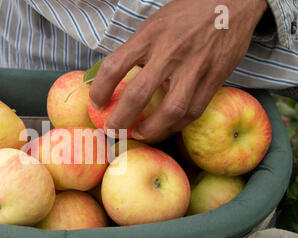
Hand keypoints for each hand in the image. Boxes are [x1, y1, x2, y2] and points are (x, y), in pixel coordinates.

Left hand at [89, 0, 267, 141]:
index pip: (114, 66)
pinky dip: (178, 124)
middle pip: (138, 94)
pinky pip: (195, 110)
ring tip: (139, 134)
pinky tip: (167, 126)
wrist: (231, 1)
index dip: (100, 90)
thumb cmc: (187, 13)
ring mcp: (195, 65)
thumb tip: (116, 79)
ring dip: (151, 130)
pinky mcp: (216, 76)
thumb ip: (138, 50)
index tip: (96, 103)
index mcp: (150, 35)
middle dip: (120, 119)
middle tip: (112, 130)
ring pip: (171, 110)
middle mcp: (171, 51)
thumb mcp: (154, 24)